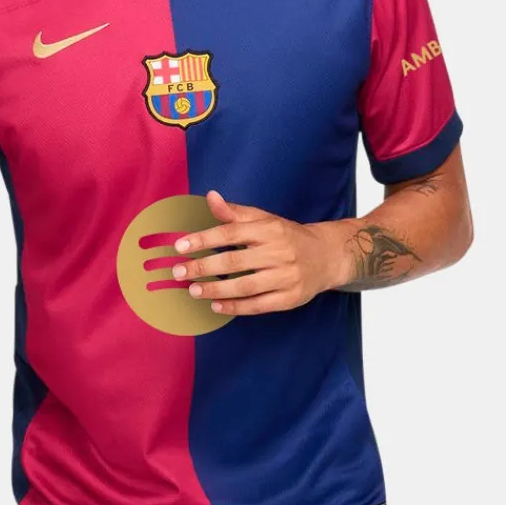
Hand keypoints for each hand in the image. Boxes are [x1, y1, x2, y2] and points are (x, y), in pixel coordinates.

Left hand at [167, 188, 345, 315]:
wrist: (326, 256)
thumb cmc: (288, 237)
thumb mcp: (264, 220)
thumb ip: (235, 213)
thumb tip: (210, 196)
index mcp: (269, 229)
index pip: (231, 233)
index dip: (204, 239)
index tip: (180, 246)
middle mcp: (278, 252)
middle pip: (234, 261)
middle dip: (203, 267)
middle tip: (179, 272)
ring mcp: (286, 277)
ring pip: (245, 286)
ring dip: (216, 289)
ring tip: (193, 291)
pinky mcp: (290, 298)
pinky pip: (258, 305)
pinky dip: (235, 307)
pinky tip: (216, 305)